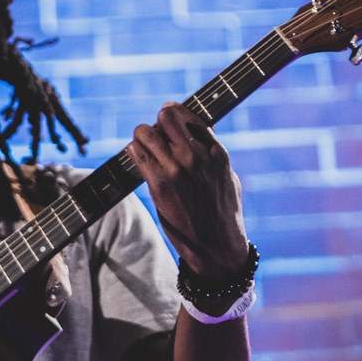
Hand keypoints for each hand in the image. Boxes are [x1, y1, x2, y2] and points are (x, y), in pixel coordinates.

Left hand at [128, 102, 248, 279]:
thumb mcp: (226, 176)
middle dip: (157, 123)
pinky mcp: (159, 184)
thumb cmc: (222, 212)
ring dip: (142, 138)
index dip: (175, 113)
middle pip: (165, 116)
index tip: (168, 116)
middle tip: (155, 136)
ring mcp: (176, 169)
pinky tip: (140, 160)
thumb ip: (211, 153)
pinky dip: (134, 153)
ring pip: (145, 132)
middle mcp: (196, 155)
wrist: (217, 247)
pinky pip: (136, 154)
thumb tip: (198, 132)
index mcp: (217, 152)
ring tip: (146, 149)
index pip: (189, 115)